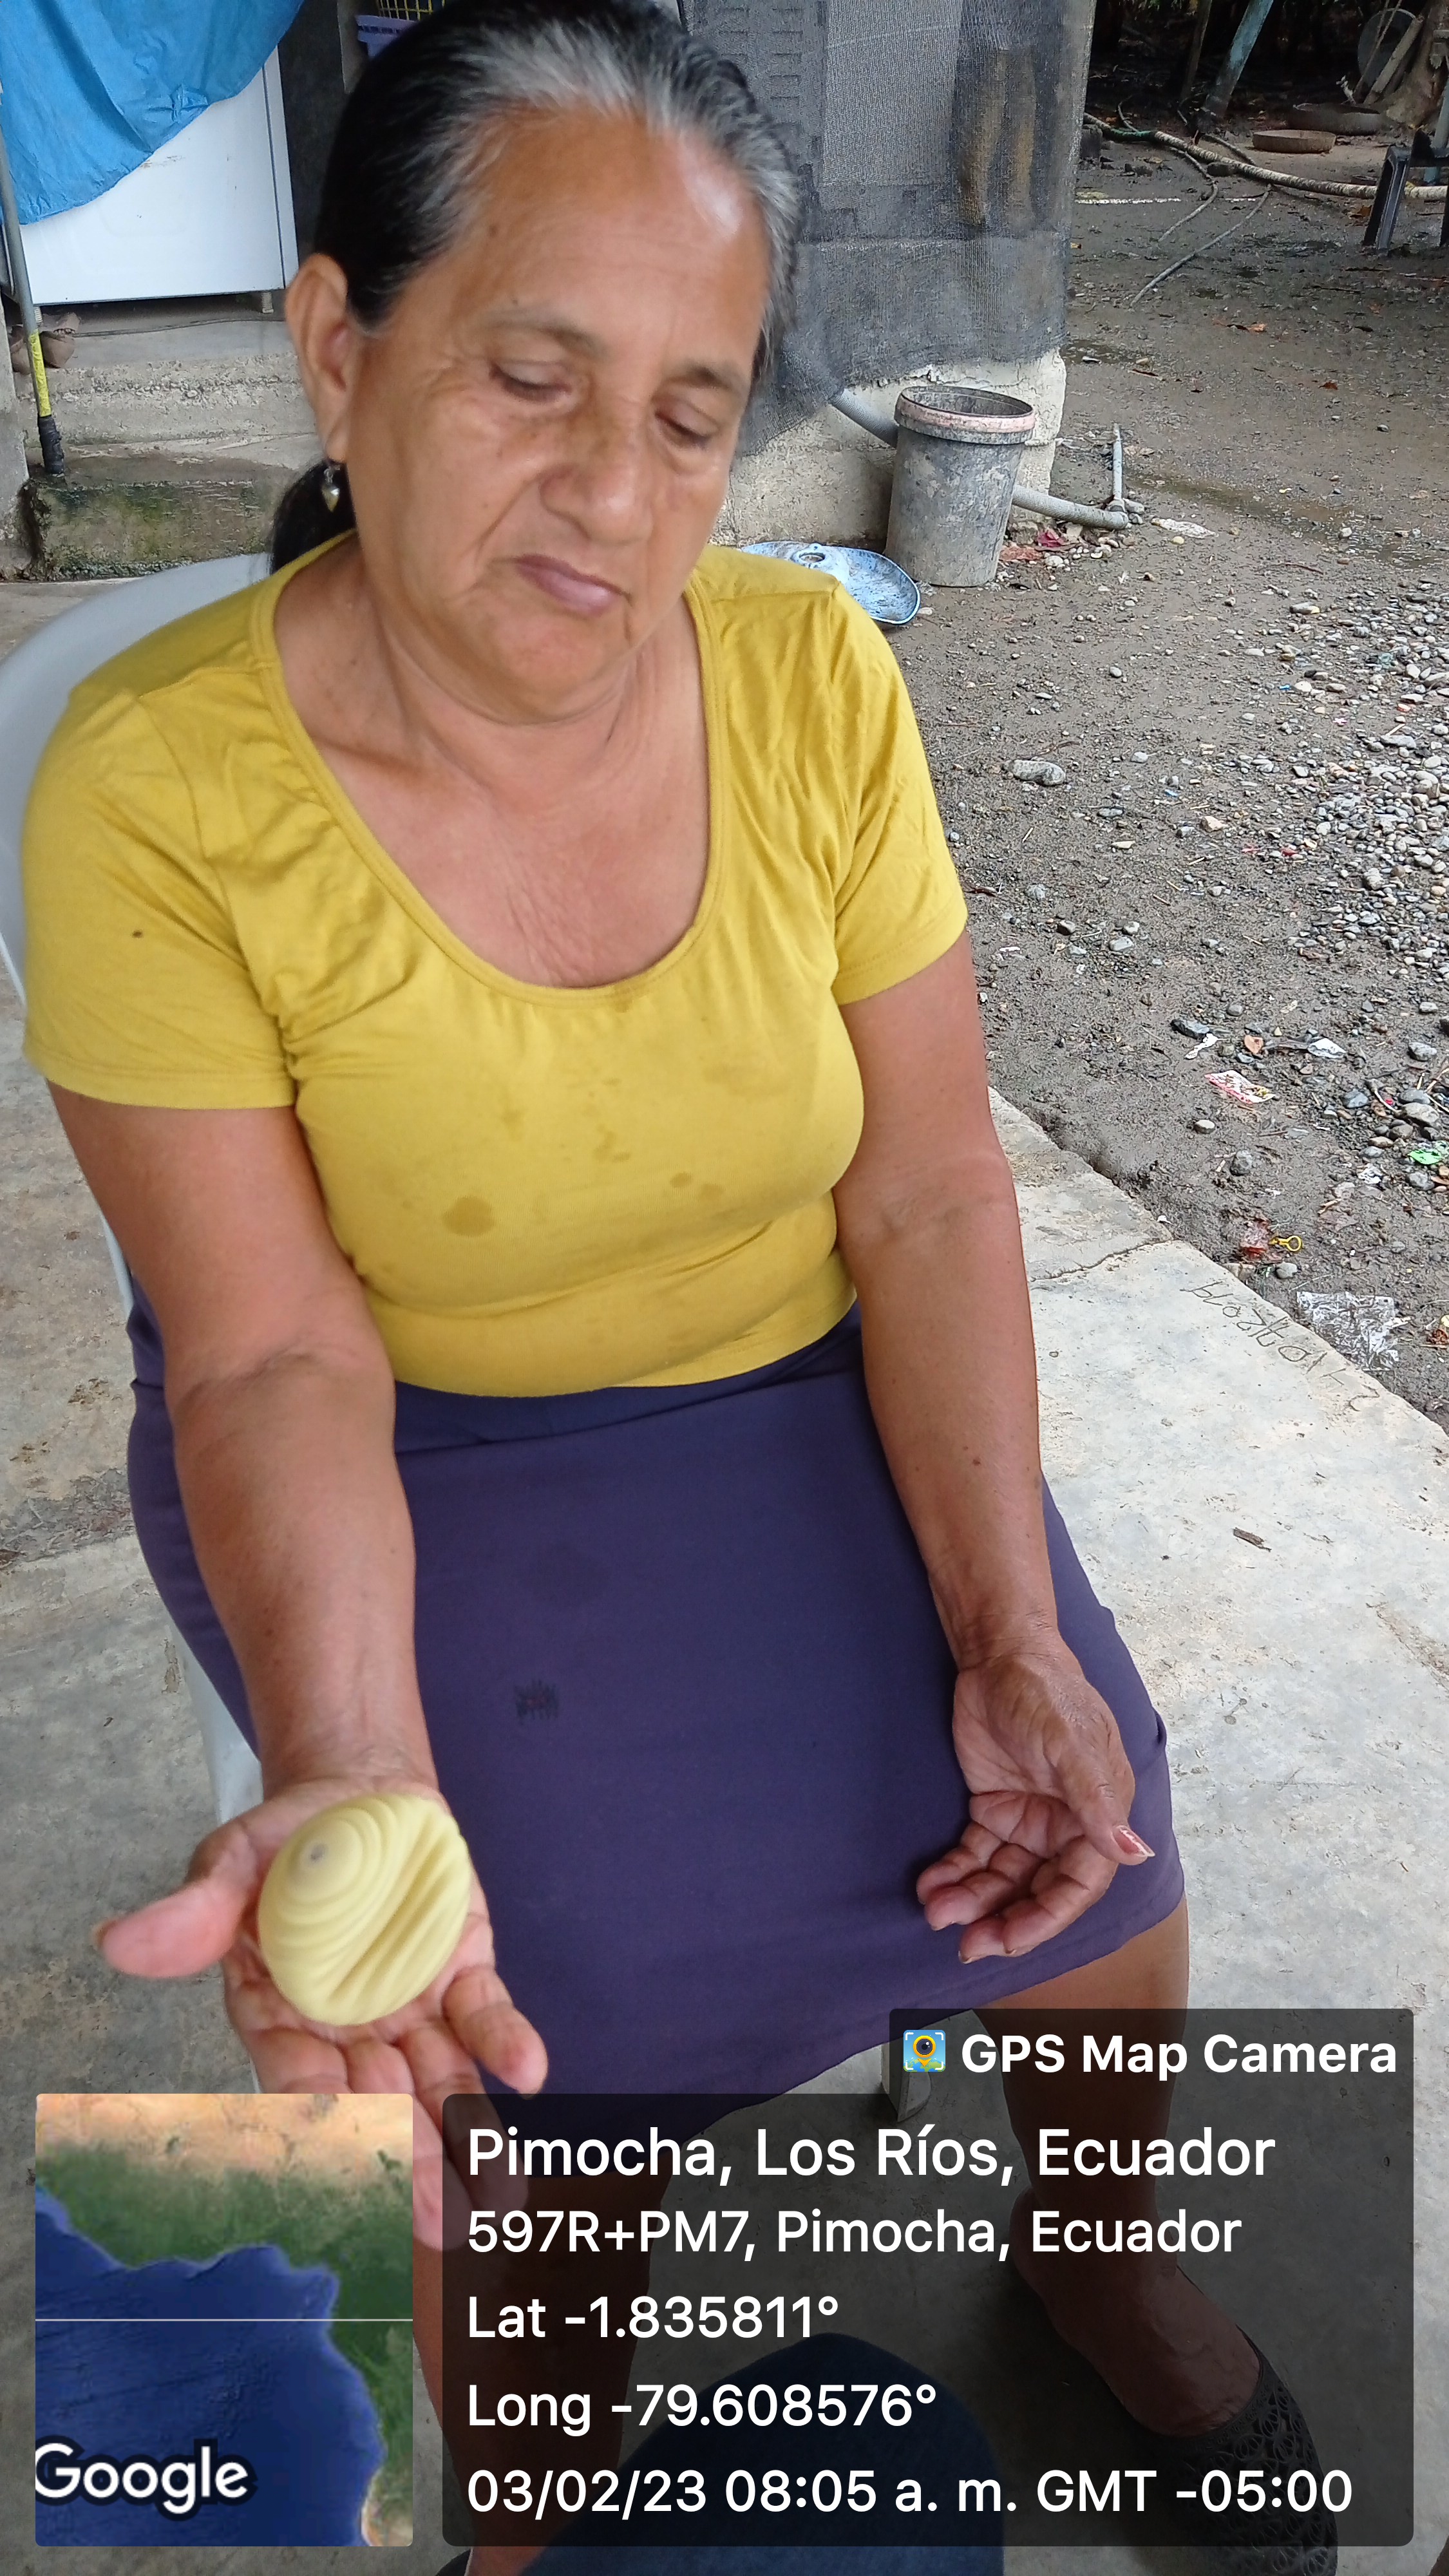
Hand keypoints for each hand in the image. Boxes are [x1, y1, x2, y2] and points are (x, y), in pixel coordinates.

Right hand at [93, 1775, 546, 2246]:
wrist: (358, 1794)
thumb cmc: (284, 1842)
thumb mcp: (231, 1865)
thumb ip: (193, 1912)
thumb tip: (115, 1940)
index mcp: (281, 2018)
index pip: (300, 2085)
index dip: (324, 2123)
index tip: (350, 2163)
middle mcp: (349, 2032)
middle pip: (379, 2106)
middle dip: (408, 2162)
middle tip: (436, 2223)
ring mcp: (412, 2010)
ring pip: (439, 2086)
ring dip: (467, 2137)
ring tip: (496, 2196)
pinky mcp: (463, 1975)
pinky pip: (485, 2018)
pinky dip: (507, 2044)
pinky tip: (528, 2073)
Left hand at [916, 1643, 1152, 1962]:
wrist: (1000, 1656)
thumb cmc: (1047, 1693)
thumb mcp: (1071, 1745)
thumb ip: (1097, 1802)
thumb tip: (1133, 1852)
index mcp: (1097, 1818)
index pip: (1075, 1887)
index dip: (1044, 1919)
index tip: (1008, 1939)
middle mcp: (1065, 1827)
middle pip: (1036, 1891)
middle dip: (1003, 1921)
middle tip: (966, 1944)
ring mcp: (1027, 1820)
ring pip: (1002, 1879)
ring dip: (972, 1901)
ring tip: (936, 1912)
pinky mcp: (994, 1809)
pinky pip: (975, 1855)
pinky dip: (954, 1874)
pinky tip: (932, 1885)